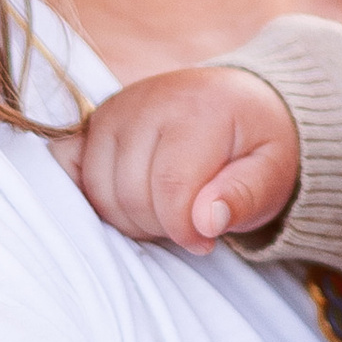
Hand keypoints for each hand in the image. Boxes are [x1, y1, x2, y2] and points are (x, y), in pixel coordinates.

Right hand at [52, 66, 299, 249]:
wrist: (239, 103)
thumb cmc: (256, 144)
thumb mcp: (273, 172)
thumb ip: (245, 197)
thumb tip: (205, 223)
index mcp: (198, 108)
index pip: (170, 188)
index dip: (184, 230)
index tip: (206, 241)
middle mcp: (147, 100)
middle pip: (130, 194)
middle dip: (159, 226)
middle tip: (188, 224)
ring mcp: (114, 109)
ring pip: (99, 191)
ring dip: (129, 218)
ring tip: (166, 211)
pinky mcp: (94, 122)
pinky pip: (68, 167)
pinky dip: (90, 195)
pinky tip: (125, 201)